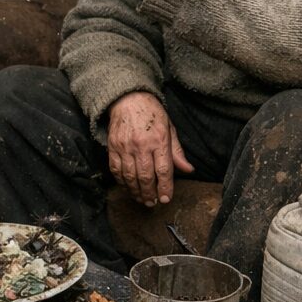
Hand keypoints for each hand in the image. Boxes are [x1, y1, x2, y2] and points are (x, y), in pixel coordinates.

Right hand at [106, 91, 194, 206]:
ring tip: (141, 199)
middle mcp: (141, 145)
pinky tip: (128, 188)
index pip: (163, 170)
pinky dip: (122, 182)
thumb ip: (177, 152)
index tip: (166, 199)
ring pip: (130, 176)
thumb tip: (188, 170)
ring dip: (136, 191)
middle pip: (146, 176)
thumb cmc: (151, 114)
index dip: (165, 187)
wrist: (128, 99)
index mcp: (159, 140)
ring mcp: (125, 147)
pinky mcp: (113, 147)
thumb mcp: (169, 128)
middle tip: (152, 203)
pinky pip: (116, 169)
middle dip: (149, 194)